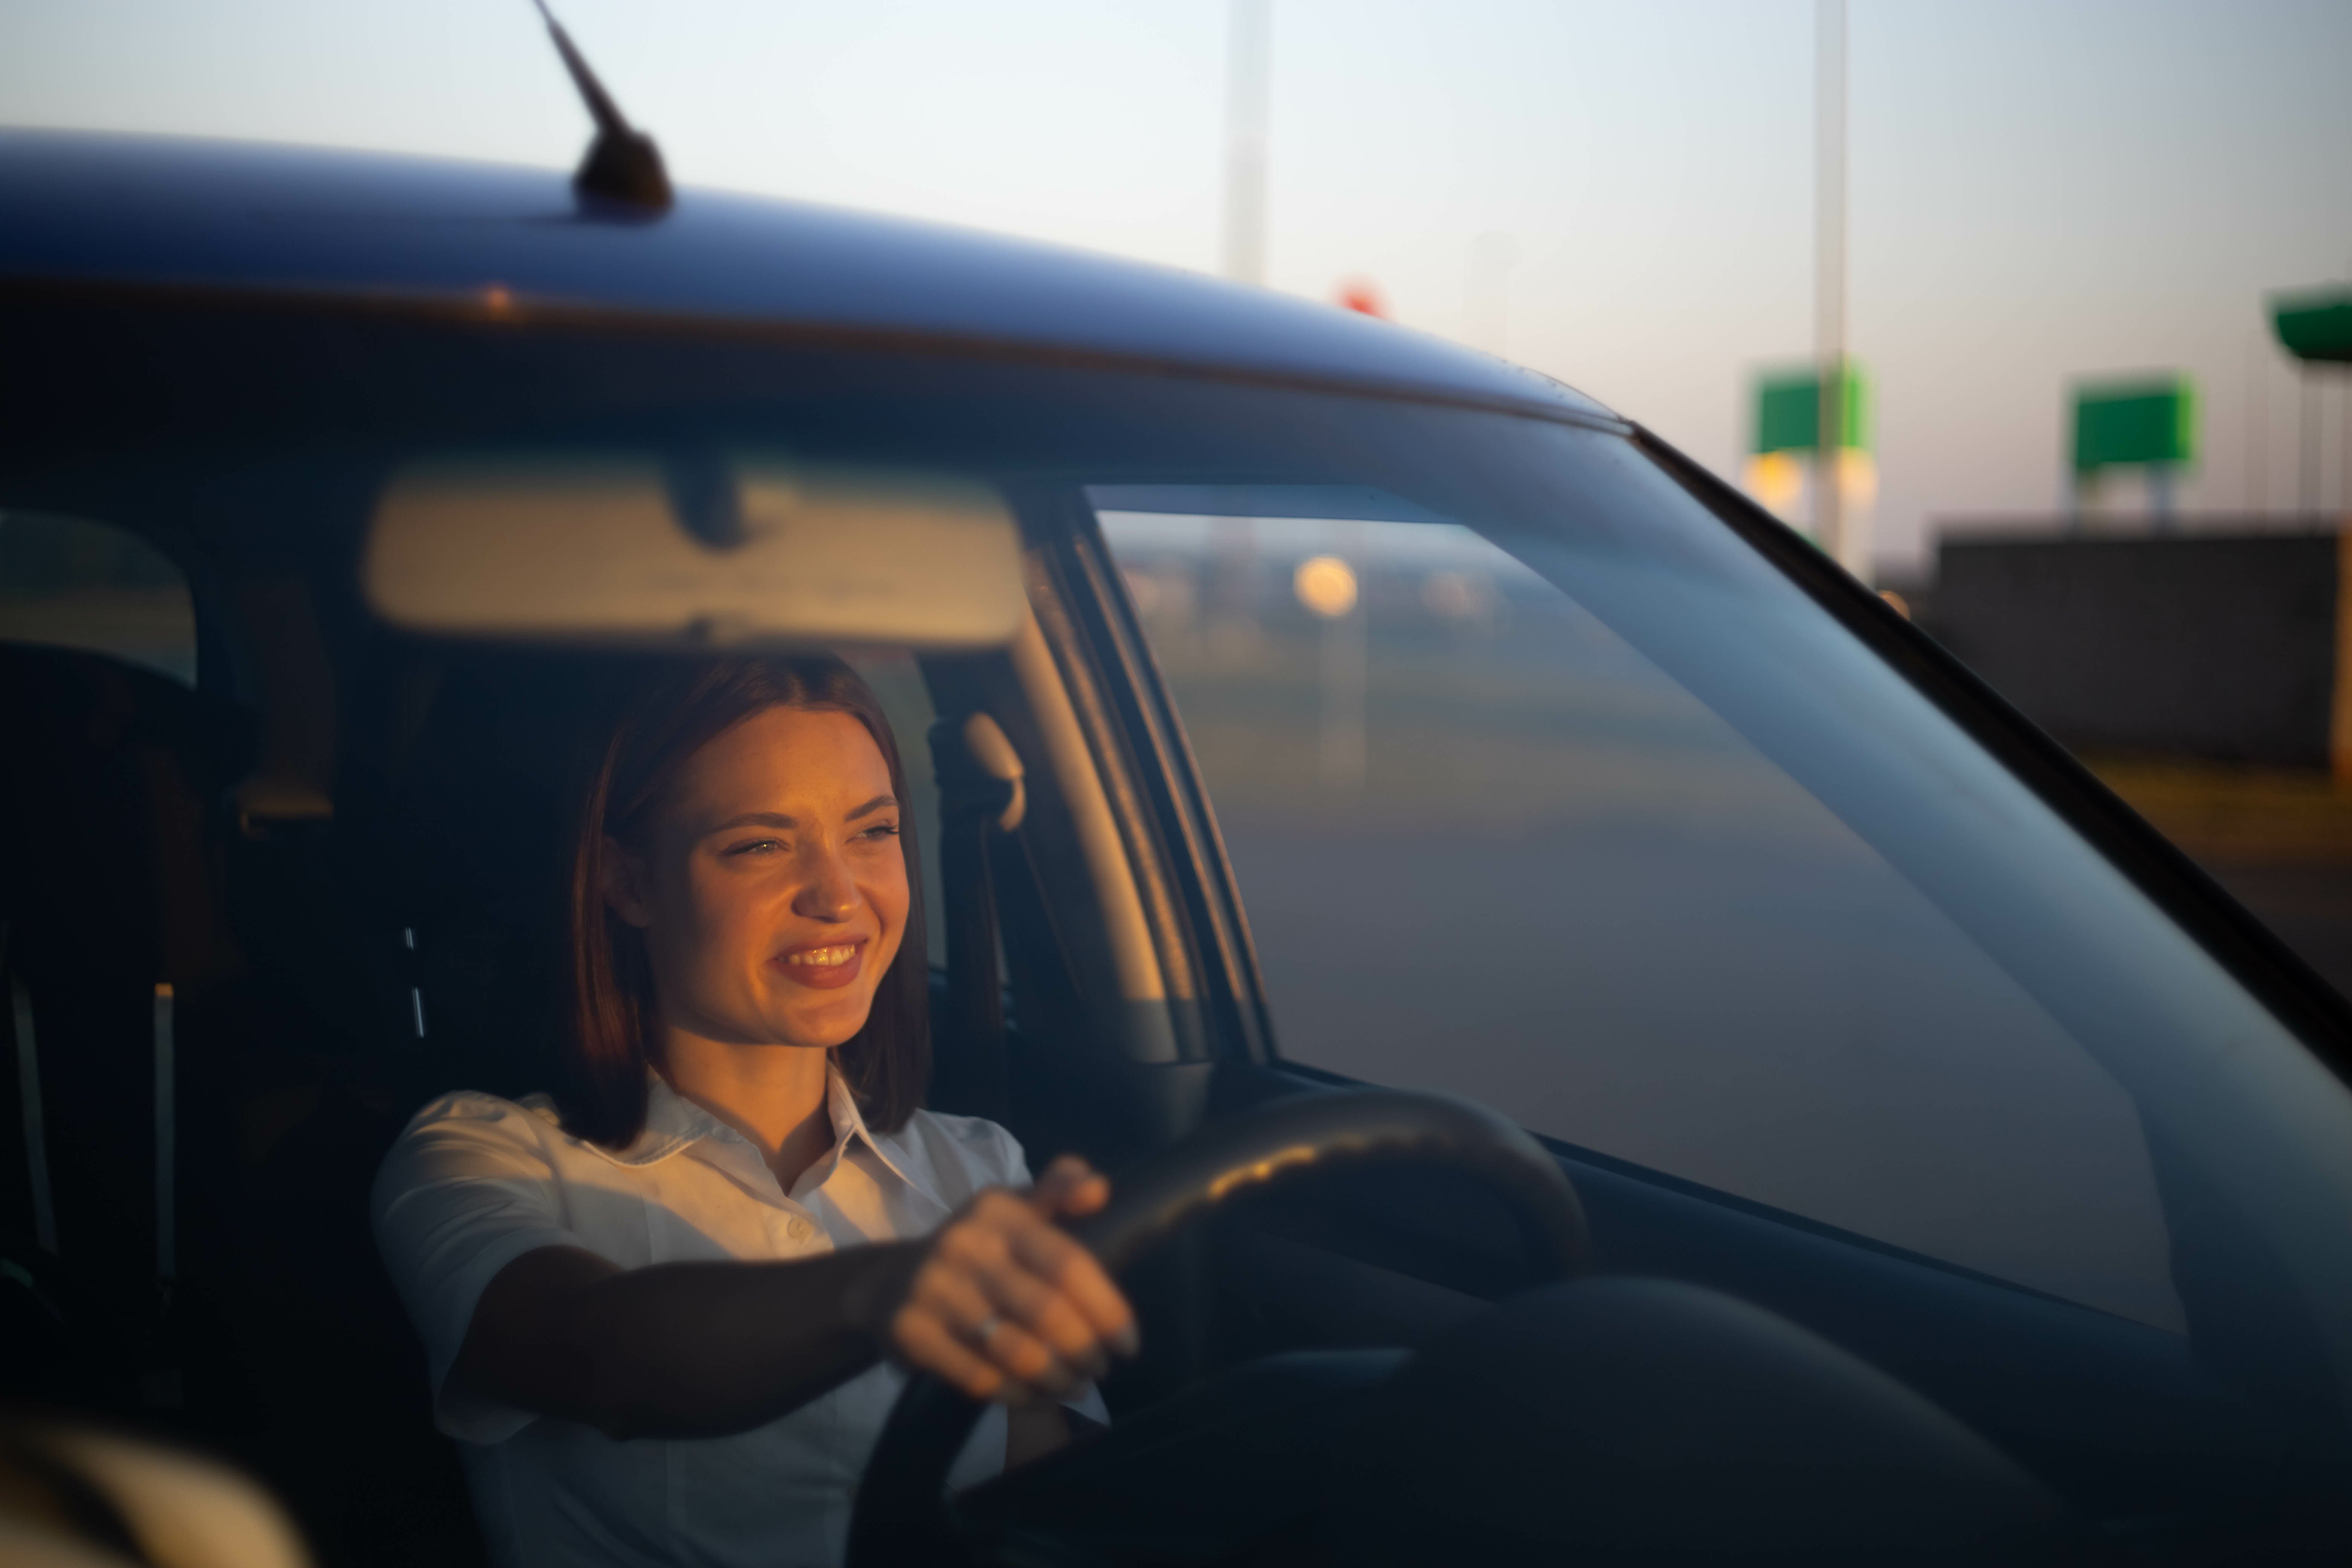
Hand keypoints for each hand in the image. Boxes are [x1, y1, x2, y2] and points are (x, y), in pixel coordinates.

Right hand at [885, 1156, 1138, 1403]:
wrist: (887, 1282)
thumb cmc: (974, 1247)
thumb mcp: (1012, 1208)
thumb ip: (1058, 1190)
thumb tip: (1100, 1190)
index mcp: (999, 1211)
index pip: (1068, 1263)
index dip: (1107, 1308)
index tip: (1128, 1344)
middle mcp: (965, 1246)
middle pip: (1047, 1313)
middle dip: (1084, 1350)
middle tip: (1100, 1368)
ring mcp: (935, 1291)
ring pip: (1016, 1351)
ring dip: (1057, 1379)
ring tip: (1076, 1387)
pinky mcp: (913, 1334)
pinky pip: (979, 1378)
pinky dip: (1017, 1395)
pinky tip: (1037, 1398)